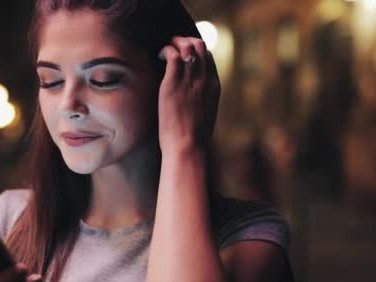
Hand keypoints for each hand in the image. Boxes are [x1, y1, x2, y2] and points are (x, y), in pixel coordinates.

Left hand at [157, 36, 220, 155]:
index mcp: (214, 86)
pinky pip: (172, 55)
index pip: (208, 57)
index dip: (196, 52)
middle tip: (175, 45)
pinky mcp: (173, 83)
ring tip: (166, 48)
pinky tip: (161, 55)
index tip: (184, 55)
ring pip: (187, 47)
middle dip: (187, 41)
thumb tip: (196, 101)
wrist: (188, 146)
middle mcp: (204, 79)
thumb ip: (203, 102)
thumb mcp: (206, 115)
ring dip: (175, 42)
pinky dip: (166, 49)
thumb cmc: (194, 138)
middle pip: (200, 46)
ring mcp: (190, 80)